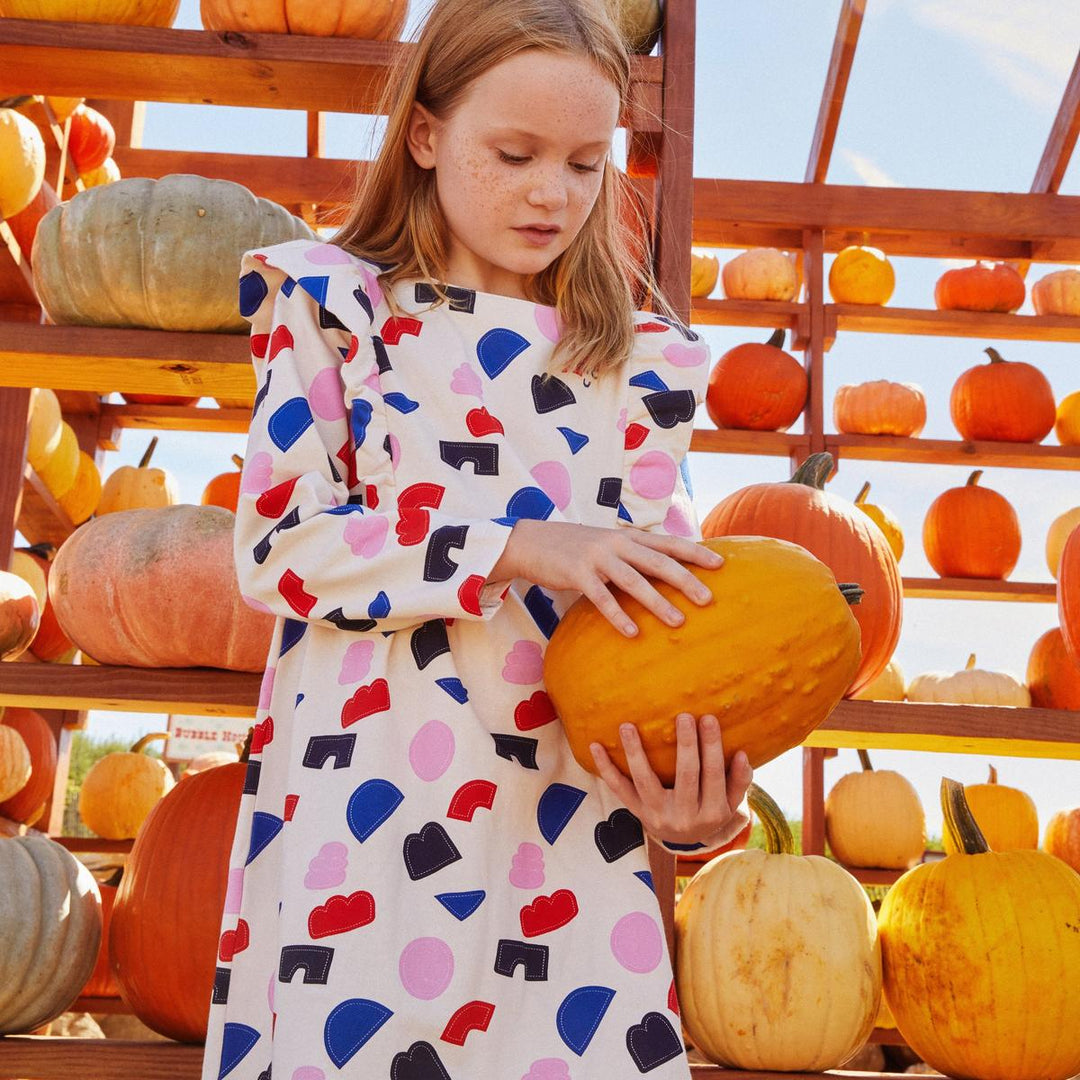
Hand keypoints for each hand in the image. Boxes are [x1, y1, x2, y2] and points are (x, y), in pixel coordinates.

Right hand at [489, 519, 722, 636]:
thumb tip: (663, 571)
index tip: (721, 565)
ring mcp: (597, 557)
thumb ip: (633, 554)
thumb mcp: (607, 543)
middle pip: (658, 562)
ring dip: (658, 602)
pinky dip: (618, 616)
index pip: (668, 543)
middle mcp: (617, 543)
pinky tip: (633, 632)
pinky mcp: (577, 574)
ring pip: (634, 580)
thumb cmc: (574, 546)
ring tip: (679, 622)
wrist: (531, 541)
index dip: (695, 553)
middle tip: (708, 599)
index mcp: (627, 537)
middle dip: (685, 580)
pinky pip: (601, 598)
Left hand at [589, 713, 752, 846]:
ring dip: (635, 752)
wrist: (683, 841)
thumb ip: (738, 781)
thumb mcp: (730, 803)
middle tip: (684, 716)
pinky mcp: (636, 812)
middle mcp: (684, 818)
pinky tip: (595, 746)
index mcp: (712, 813)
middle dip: (686, 745)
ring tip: (627, 726)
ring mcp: (656, 815)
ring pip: (646, 781)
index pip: (713, 775)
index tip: (709, 718)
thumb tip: (742, 754)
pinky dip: (605, 768)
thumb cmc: (710, 809)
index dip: (712, 747)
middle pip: (686, 776)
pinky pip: (619, 789)